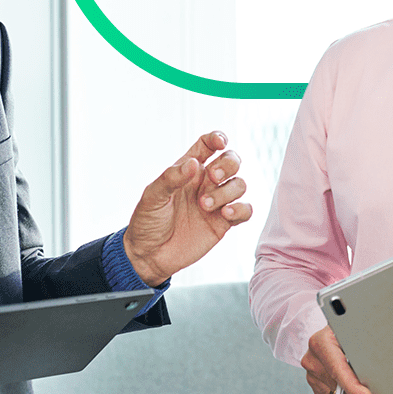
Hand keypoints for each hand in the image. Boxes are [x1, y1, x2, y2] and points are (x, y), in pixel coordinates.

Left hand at [123, 131, 251, 285]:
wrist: (149, 255)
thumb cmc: (147, 222)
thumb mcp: (152, 197)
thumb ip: (171, 178)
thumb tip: (193, 163)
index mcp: (188, 170)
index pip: (207, 145)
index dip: (217, 138)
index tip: (220, 143)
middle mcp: (205, 183)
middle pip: (231, 161)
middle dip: (228, 164)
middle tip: (213, 178)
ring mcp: (217, 202)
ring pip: (239, 184)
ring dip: (227, 191)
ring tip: (204, 205)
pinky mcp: (224, 223)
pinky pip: (245, 210)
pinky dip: (241, 209)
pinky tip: (225, 214)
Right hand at [301, 326, 388, 393]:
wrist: (339, 330)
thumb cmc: (352, 328)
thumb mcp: (358, 329)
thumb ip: (365, 342)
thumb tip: (386, 356)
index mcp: (321, 342)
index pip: (337, 369)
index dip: (352, 387)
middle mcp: (314, 360)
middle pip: (340, 390)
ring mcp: (314, 376)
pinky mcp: (319, 388)